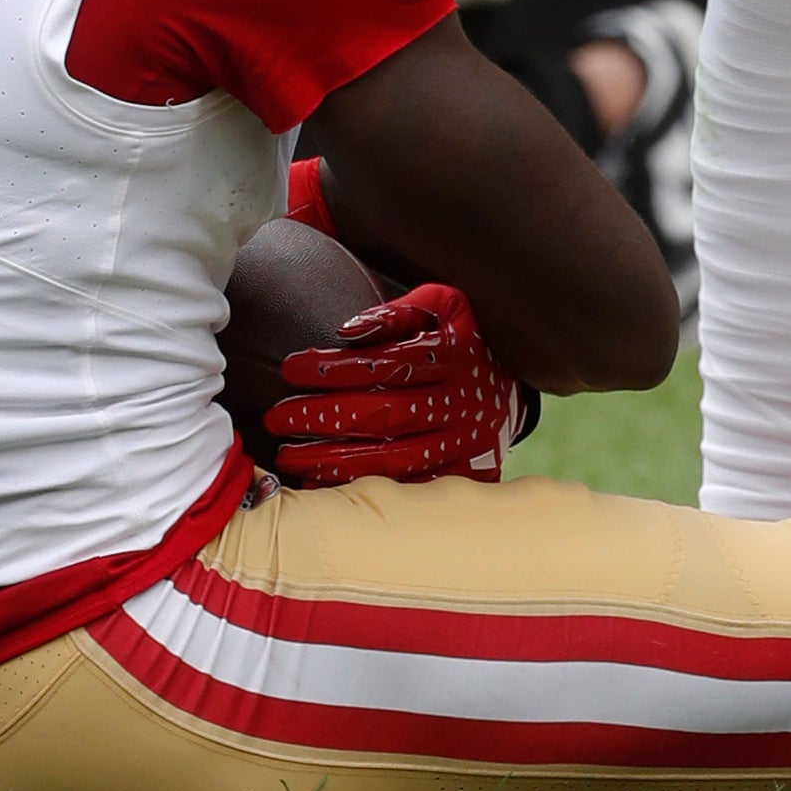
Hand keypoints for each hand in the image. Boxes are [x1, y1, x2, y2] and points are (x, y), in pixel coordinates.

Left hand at [263, 281, 529, 486]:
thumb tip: (347, 330)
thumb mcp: (446, 304)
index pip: (385, 364)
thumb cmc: (467, 334)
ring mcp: (464, 442)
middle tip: (275, 418)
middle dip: (322, 417)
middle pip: (382, 415)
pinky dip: (363, 486)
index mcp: (455, 354)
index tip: (289, 367)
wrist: (516, 383)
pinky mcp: (466, 472)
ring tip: (286, 455)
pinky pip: (407, 486)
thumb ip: (400, 311)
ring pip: (391, 458)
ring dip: (332, 459)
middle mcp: (462, 401)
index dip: (334, 366)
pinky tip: (323, 484)